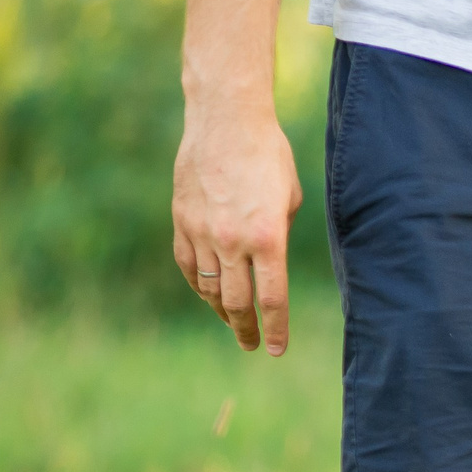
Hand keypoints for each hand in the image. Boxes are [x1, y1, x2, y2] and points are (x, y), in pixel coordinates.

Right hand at [172, 105, 300, 353]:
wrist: (226, 121)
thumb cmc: (269, 156)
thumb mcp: (289, 199)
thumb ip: (280, 235)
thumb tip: (269, 263)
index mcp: (268, 238)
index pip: (271, 299)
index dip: (274, 329)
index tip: (275, 350)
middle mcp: (233, 241)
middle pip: (237, 303)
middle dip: (245, 329)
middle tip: (251, 344)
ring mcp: (202, 232)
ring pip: (208, 288)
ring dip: (221, 310)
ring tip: (233, 321)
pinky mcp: (181, 221)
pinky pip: (187, 266)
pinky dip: (197, 285)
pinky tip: (207, 294)